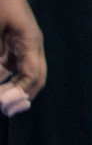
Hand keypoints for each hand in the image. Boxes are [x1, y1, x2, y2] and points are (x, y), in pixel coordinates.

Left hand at [0, 0, 43, 115]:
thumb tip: (0, 84)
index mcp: (31, 42)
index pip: (34, 77)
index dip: (21, 95)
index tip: (5, 106)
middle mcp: (31, 45)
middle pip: (34, 78)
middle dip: (20, 95)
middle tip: (4, 106)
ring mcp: (23, 41)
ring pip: (24, 72)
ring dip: (12, 86)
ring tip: (2, 96)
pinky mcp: (14, 39)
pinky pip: (14, 63)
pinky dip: (6, 76)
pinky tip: (0, 80)